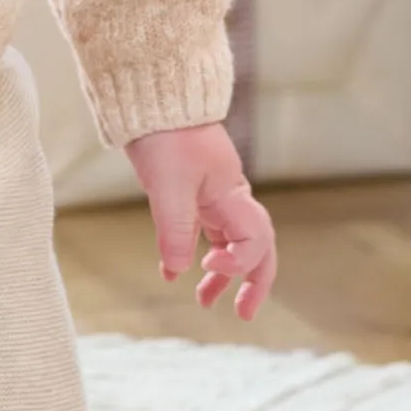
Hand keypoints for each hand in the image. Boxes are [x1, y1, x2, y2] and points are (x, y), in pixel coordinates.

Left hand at [124, 121, 276, 321]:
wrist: (153, 96)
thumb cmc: (165, 135)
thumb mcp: (168, 186)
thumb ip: (175, 230)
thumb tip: (178, 271)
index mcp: (234, 195)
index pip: (256, 240)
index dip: (239, 262)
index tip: (207, 265)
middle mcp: (231, 197)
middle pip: (257, 247)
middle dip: (253, 282)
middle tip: (242, 314)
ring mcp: (214, 194)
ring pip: (229, 241)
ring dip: (221, 273)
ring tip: (203, 301)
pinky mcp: (193, 190)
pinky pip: (205, 229)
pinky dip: (194, 252)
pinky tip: (175, 271)